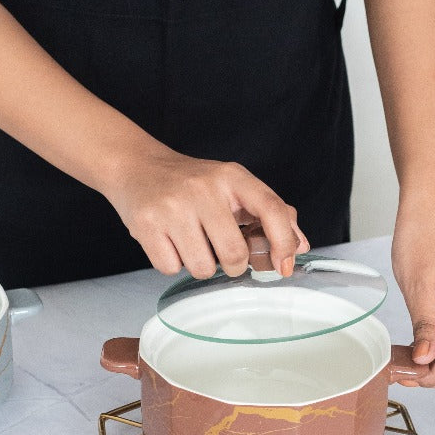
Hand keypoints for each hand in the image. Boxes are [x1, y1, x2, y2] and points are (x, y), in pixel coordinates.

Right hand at [105, 148, 309, 278]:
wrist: (136, 167)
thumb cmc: (191, 184)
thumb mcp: (233, 187)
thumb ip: (271, 213)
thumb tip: (298, 246)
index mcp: (232, 176)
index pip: (272, 210)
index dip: (284, 243)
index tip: (283, 265)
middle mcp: (203, 188)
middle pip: (234, 254)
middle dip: (232, 264)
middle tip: (220, 250)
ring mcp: (173, 207)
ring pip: (203, 268)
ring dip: (200, 264)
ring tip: (190, 242)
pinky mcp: (146, 224)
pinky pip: (171, 268)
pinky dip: (172, 263)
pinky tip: (169, 241)